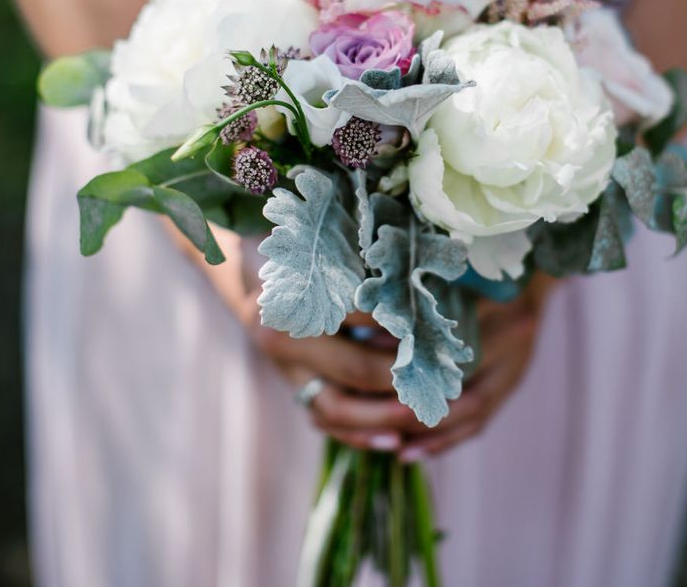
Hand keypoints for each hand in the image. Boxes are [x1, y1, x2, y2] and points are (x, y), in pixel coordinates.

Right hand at [174, 223, 554, 455]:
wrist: (241, 265)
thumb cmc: (293, 246)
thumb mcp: (320, 244)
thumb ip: (358, 261)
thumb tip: (418, 278)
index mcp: (293, 295)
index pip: (359, 318)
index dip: (402, 328)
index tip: (439, 333)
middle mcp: (281, 337)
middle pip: (353, 369)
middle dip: (404, 379)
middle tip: (445, 382)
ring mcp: (283, 367)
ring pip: (334, 408)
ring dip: (383, 418)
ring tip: (424, 420)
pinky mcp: (290, 384)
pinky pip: (322, 420)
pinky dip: (357, 434)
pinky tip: (393, 442)